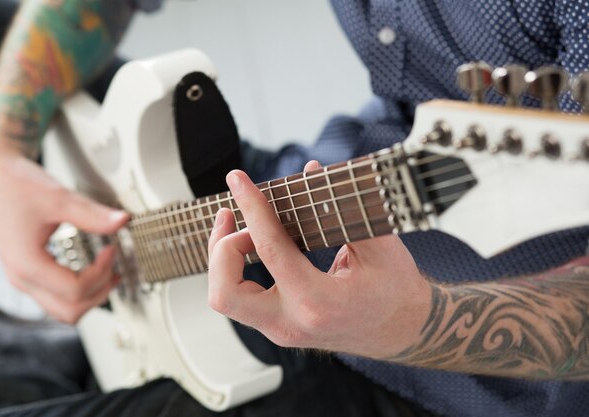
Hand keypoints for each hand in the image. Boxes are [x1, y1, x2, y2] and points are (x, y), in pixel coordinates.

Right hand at [0, 147, 128, 322]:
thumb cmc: (15, 185)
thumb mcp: (59, 198)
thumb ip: (92, 214)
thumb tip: (122, 221)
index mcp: (27, 264)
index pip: (75, 290)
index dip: (101, 272)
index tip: (112, 249)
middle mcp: (22, 277)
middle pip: (69, 311)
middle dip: (98, 293)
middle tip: (115, 269)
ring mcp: (23, 277)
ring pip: (62, 310)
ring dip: (89, 297)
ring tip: (109, 273)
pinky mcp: (27, 272)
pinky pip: (56, 297)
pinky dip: (78, 291)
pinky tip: (92, 272)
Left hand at [208, 161, 431, 358]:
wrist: (403, 331)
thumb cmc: (396, 291)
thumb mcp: (379, 245)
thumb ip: (341, 206)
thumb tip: (309, 170)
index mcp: (318, 302)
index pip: (269, 249)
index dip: (251, 208)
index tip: (239, 181)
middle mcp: (292, 323)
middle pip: (225, 292)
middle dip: (221, 247)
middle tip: (234, 216)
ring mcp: (282, 329)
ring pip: (225, 298)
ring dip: (223, 258)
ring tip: (237, 227)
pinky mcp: (278, 326)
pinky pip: (240, 299)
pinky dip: (236, 268)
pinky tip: (250, 244)